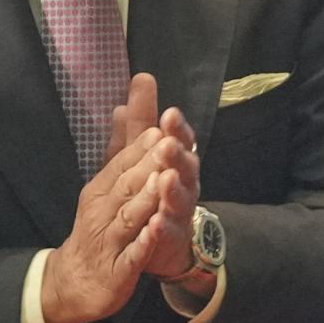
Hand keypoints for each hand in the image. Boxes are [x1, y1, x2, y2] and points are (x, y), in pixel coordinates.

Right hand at [41, 73, 190, 322]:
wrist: (75, 280)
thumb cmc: (97, 227)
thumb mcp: (106, 186)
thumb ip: (120, 149)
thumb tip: (124, 107)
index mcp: (101, 190)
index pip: (122, 163)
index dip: (142, 146)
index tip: (162, 125)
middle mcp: (102, 211)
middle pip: (127, 184)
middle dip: (148, 164)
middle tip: (168, 143)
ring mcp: (109, 241)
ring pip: (129, 216)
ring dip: (146, 198)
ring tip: (164, 179)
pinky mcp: (117, 269)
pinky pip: (132, 254)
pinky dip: (144, 242)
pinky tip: (157, 230)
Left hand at [132, 99, 205, 278]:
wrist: (160, 240)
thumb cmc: (152, 189)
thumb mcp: (141, 154)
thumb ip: (140, 123)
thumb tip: (139, 82)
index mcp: (176, 160)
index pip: (180, 140)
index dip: (176, 128)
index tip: (169, 113)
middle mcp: (184, 183)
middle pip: (184, 167)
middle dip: (177, 154)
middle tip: (168, 143)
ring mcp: (180, 212)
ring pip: (180, 199)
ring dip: (174, 189)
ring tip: (166, 178)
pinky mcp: (172, 238)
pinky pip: (168, 233)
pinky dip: (163, 228)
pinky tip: (156, 222)